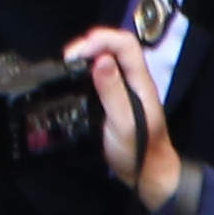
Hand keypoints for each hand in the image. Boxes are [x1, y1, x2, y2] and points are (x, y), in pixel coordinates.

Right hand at [71, 25, 183, 210]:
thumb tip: (101, 59)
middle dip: (89, 44)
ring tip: (67, 65)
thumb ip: (113, 92)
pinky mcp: (116, 97)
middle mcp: (135, 80)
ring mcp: (126, 88)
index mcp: (141, 82)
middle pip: (115, 46)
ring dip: (87, 55)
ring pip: (108, 58)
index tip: (78, 52)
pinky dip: (87, 68)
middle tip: (67, 59)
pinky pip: (102, 73)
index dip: (101, 40)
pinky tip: (75, 77)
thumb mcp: (124, 123)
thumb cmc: (137, 151)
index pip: (126, 44)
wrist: (146, 175)